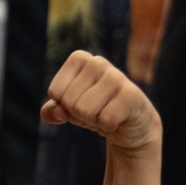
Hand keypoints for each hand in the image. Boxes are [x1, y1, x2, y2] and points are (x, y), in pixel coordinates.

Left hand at [41, 50, 160, 154]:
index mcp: (79, 58)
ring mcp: (116, 76)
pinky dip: (108, 126)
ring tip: (107, 113)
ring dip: (94, 120)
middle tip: (97, 110)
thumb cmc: (96, 110)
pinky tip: (118, 119)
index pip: (55, 92)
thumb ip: (52, 111)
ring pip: (84, 110)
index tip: (82, 101)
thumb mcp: (69, 110)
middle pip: (68, 102)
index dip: (65, 105)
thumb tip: (54, 113)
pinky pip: (105, 119)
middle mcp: (97, 62)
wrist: (133, 124)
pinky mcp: (131, 94)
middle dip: (80, 114)